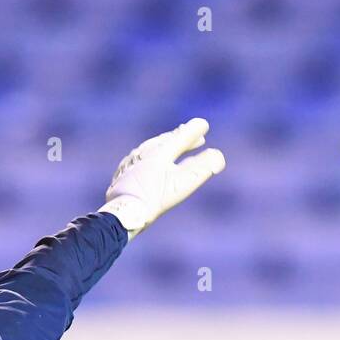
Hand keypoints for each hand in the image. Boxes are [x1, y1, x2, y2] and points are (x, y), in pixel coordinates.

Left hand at [97, 117, 225, 240]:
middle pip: (167, 140)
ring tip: (174, 150)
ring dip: (167, 147)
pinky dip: (152, 158)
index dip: (194, 130)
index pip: (182, 135)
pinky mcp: (123, 172)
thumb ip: (202, 168)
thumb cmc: (154, 198)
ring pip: (153, 148)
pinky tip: (151, 165)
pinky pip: (141, 158)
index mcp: (161, 150)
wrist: (121, 213)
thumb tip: (218, 156)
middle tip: (195, 138)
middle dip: (183, 138)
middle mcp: (145, 150)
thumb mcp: (183, 184)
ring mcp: (132, 160)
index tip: (203, 125)